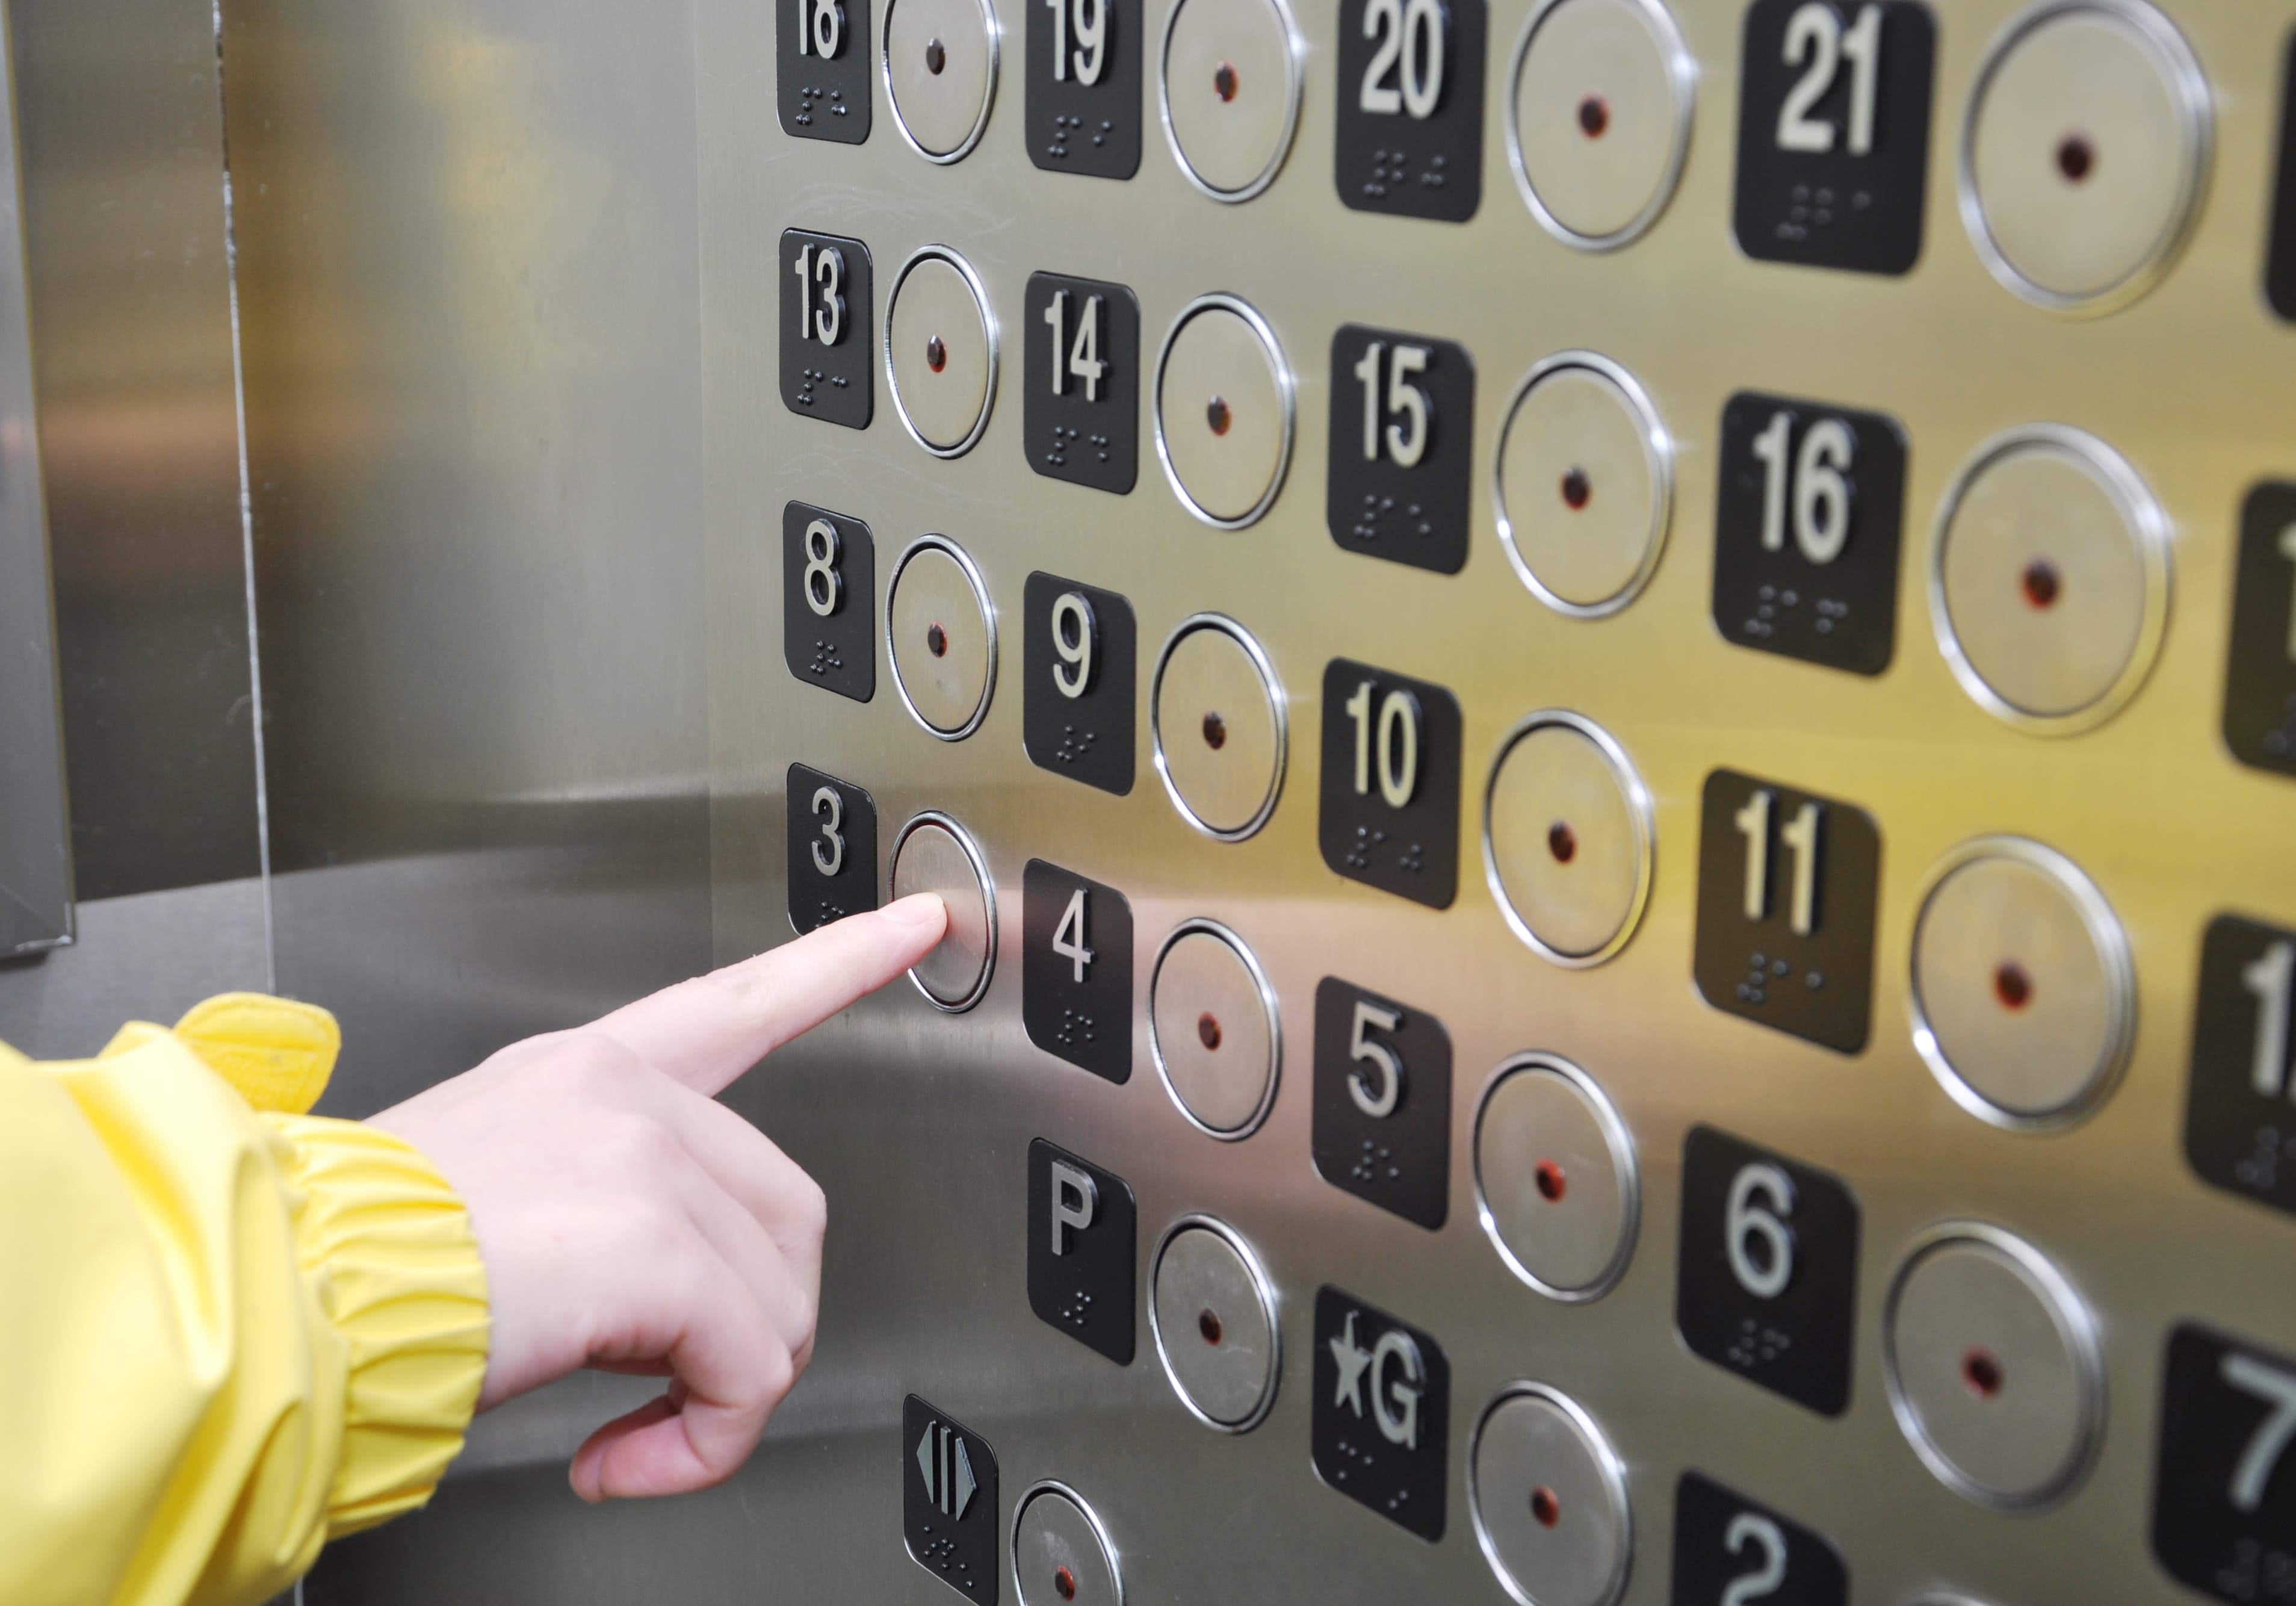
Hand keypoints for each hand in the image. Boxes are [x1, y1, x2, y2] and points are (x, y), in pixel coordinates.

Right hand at [369, 895, 946, 1501]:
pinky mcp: (657, 1246)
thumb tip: (657, 1302)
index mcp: (583, 1073)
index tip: (919, 921)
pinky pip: (746, 1369)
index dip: (841, 958)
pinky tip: (625, 1458)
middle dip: (749, 1321)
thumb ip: (590, 1206)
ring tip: (634, 1429)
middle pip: (784, 1211)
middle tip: (671, 1386)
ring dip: (719, 1393)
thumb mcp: (482, 1192)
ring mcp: (645, 1160)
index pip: (737, 1002)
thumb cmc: (344, 1263)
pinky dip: (703, 1442)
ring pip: (776, 1300)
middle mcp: (621, 1095)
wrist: (276, 1298)